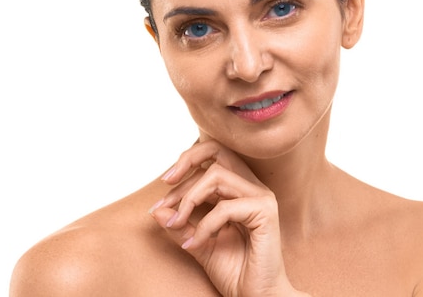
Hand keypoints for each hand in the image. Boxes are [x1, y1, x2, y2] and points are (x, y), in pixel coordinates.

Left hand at [149, 139, 306, 296]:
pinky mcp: (265, 212)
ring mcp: (261, 197)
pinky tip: (195, 245)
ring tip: (177, 225)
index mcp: (240, 188)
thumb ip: (181, 224)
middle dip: (185, 163)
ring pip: (217, 176)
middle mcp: (252, 186)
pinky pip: (225, 208)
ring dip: (189, 199)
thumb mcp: (198, 243)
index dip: (183, 170)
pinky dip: (204, 226)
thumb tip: (156, 208)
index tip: (161, 201)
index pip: (211, 159)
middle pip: (218, 151)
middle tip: (164, 196)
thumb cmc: (235, 271)